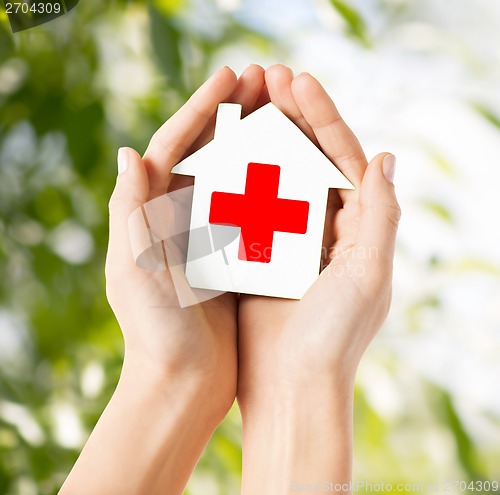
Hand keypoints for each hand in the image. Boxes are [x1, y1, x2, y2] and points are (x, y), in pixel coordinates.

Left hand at [61, 65, 269, 494]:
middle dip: (233, 114)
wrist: (183, 383)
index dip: (201, 107)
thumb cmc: (155, 332)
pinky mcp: (232, 256)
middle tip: (265, 80)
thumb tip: (130, 152)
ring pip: (235, 175)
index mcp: (151, 214)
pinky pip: (255, 210)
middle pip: (207, 152)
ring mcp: (208, 235)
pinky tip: (296, 166)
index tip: (232, 76)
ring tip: (284, 110)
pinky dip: (272, 185)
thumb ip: (129, 213)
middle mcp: (178, 218)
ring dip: (257, 141)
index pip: (174, 146)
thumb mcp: (134, 270)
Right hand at [237, 65, 400, 492]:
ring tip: (245, 101)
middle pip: (309, 160)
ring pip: (276, 176)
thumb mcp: (369, 275)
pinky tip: (222, 151)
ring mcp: (291, 239)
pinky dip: (239, 178)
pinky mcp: (261, 255)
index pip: (343, 158)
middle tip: (267, 76)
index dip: (323, 117)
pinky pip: (249, 207)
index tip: (297, 81)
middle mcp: (327, 229)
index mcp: (358, 228)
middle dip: (292, 116)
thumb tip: (386, 157)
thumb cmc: (333, 338)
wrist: (291, 387)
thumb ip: (382, 215)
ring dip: (262, 138)